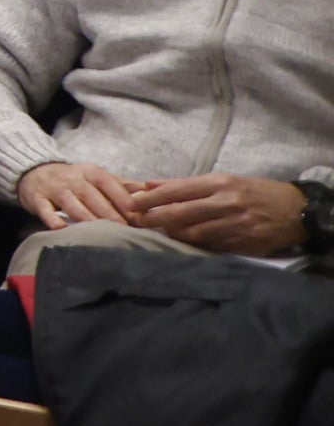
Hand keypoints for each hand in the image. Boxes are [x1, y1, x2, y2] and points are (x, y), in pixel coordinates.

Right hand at [16, 160, 145, 229]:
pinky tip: (62, 229)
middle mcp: (72, 178)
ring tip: (99, 233)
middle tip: (124, 229)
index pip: (108, 183)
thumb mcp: (97, 177)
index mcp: (90, 172)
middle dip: (108, 212)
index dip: (122, 198)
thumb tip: (152, 192)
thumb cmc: (74, 179)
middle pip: (91, 195)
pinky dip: (53, 220)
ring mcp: (54, 189)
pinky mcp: (37, 199)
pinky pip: (45, 210)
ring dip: (86, 218)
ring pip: (71, 204)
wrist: (34, 172)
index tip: (137, 214)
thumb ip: (123, 185)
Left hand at [125, 173, 307, 255]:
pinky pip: (212, 245)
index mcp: (220, 183)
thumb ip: (185, 184)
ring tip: (156, 232)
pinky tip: (182, 242)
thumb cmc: (253, 191)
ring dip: (172, 233)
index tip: (131, 202)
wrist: (295, 210)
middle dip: (155, 217)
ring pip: (195, 232)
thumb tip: (148, 184)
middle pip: (182, 212)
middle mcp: (227, 202)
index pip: (178, 190)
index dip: (152, 197)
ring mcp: (236, 224)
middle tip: (135, 221)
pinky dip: (194, 244)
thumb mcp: (223, 180)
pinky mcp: (244, 242)